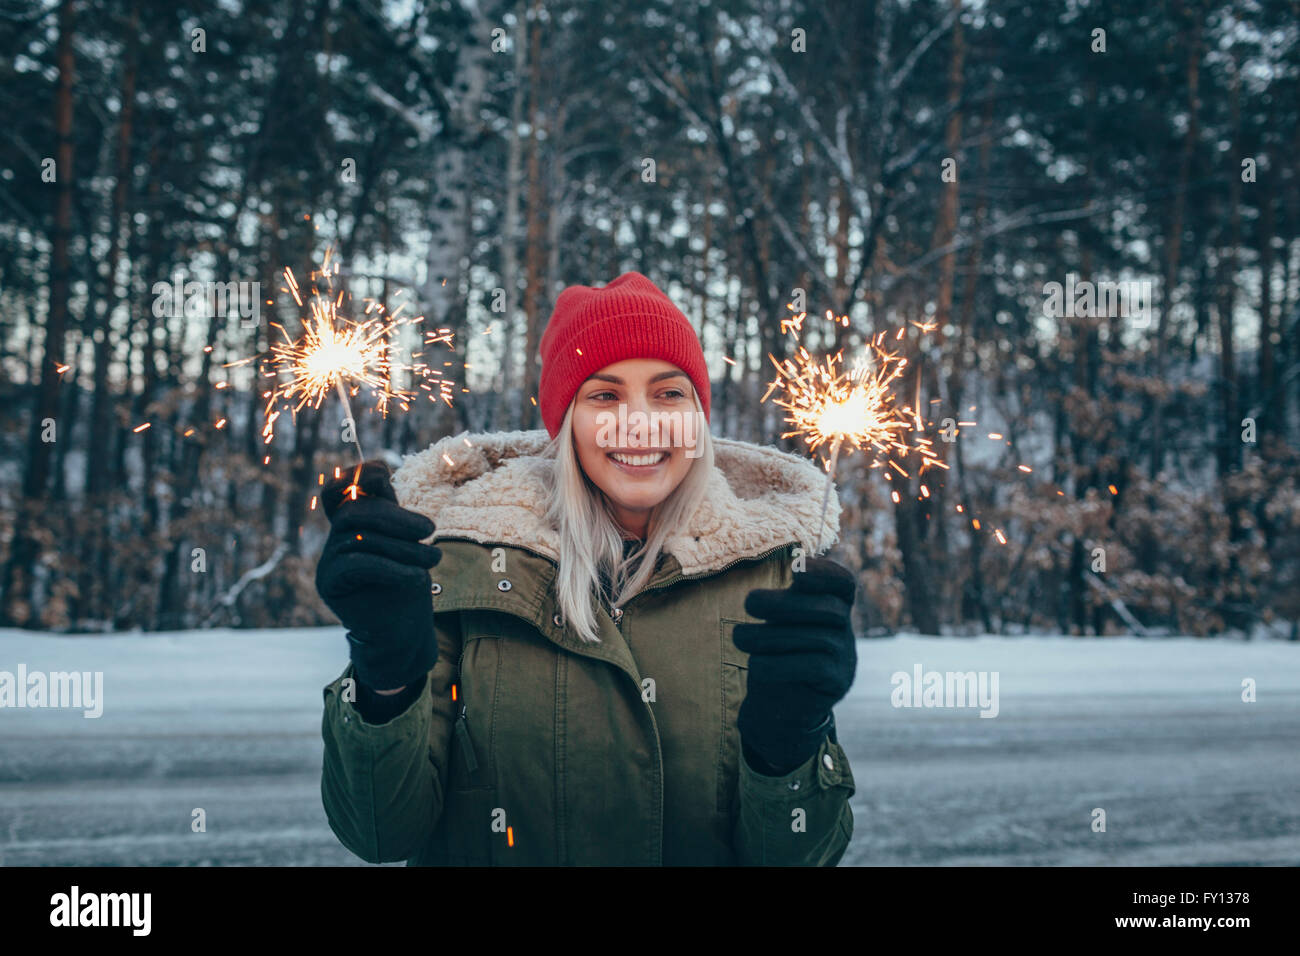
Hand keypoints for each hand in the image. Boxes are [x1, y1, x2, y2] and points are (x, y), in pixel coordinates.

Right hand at [315, 460, 441, 691]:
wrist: (400, 631)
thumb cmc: (407, 582)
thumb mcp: (405, 540)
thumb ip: (390, 510)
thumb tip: (376, 468)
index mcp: (352, 523)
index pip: (338, 489)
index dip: (355, 475)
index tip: (384, 475)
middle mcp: (335, 538)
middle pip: (355, 511)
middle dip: (397, 517)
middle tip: (430, 531)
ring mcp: (328, 561)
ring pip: (360, 537)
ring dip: (404, 547)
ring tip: (433, 561)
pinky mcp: (330, 584)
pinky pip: (357, 563)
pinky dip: (392, 568)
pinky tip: (416, 578)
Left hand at [733, 557, 856, 774]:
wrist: (779, 706)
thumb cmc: (776, 651)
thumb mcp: (779, 620)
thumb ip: (783, 600)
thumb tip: (771, 586)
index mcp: (834, 605)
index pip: (843, 583)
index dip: (825, 573)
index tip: (796, 570)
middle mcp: (845, 628)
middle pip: (827, 608)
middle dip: (784, 603)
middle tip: (749, 602)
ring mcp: (846, 656)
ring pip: (816, 638)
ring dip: (771, 635)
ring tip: (740, 637)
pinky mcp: (837, 682)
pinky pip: (813, 667)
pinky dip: (779, 664)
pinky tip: (756, 664)